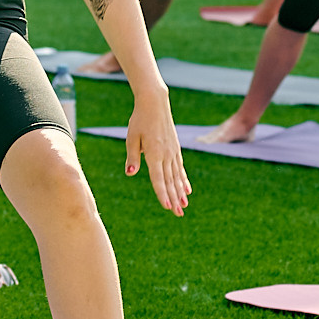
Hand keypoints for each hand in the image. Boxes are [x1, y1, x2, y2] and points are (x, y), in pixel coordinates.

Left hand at [125, 92, 190, 215]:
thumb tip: (131, 173)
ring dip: (180, 192)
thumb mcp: (132, 138)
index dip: (162, 193)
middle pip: (170, 181)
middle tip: (179, 214)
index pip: (158, 178)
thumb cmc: (139, 120)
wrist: (155, 103)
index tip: (167, 206)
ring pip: (177, 176)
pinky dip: (183, 180)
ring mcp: (172, 152)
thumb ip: (132, 156)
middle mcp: (166, 154)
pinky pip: (180, 168)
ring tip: (184, 206)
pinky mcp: (175, 148)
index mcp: (154, 153)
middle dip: (174, 199)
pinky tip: (187, 190)